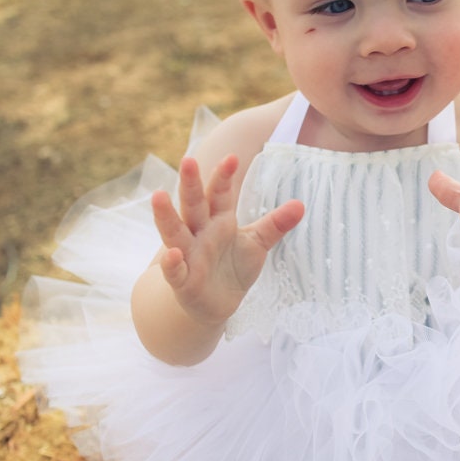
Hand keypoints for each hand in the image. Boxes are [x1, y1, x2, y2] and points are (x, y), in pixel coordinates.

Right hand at [152, 154, 304, 324]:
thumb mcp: (257, 243)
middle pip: (193, 204)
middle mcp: (199, 233)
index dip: (224, 177)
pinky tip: (172, 254)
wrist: (217, 302)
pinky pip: (175, 271)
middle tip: (188, 160)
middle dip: (191, 184)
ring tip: (158, 196)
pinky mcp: (183, 281)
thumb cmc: (233, 266)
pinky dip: (172, 263)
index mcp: (218, 220)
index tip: (232, 157)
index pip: (220, 194)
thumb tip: (301, 204)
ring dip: (166, 216)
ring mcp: (188, 255)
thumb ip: (275, 224)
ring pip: (174, 232)